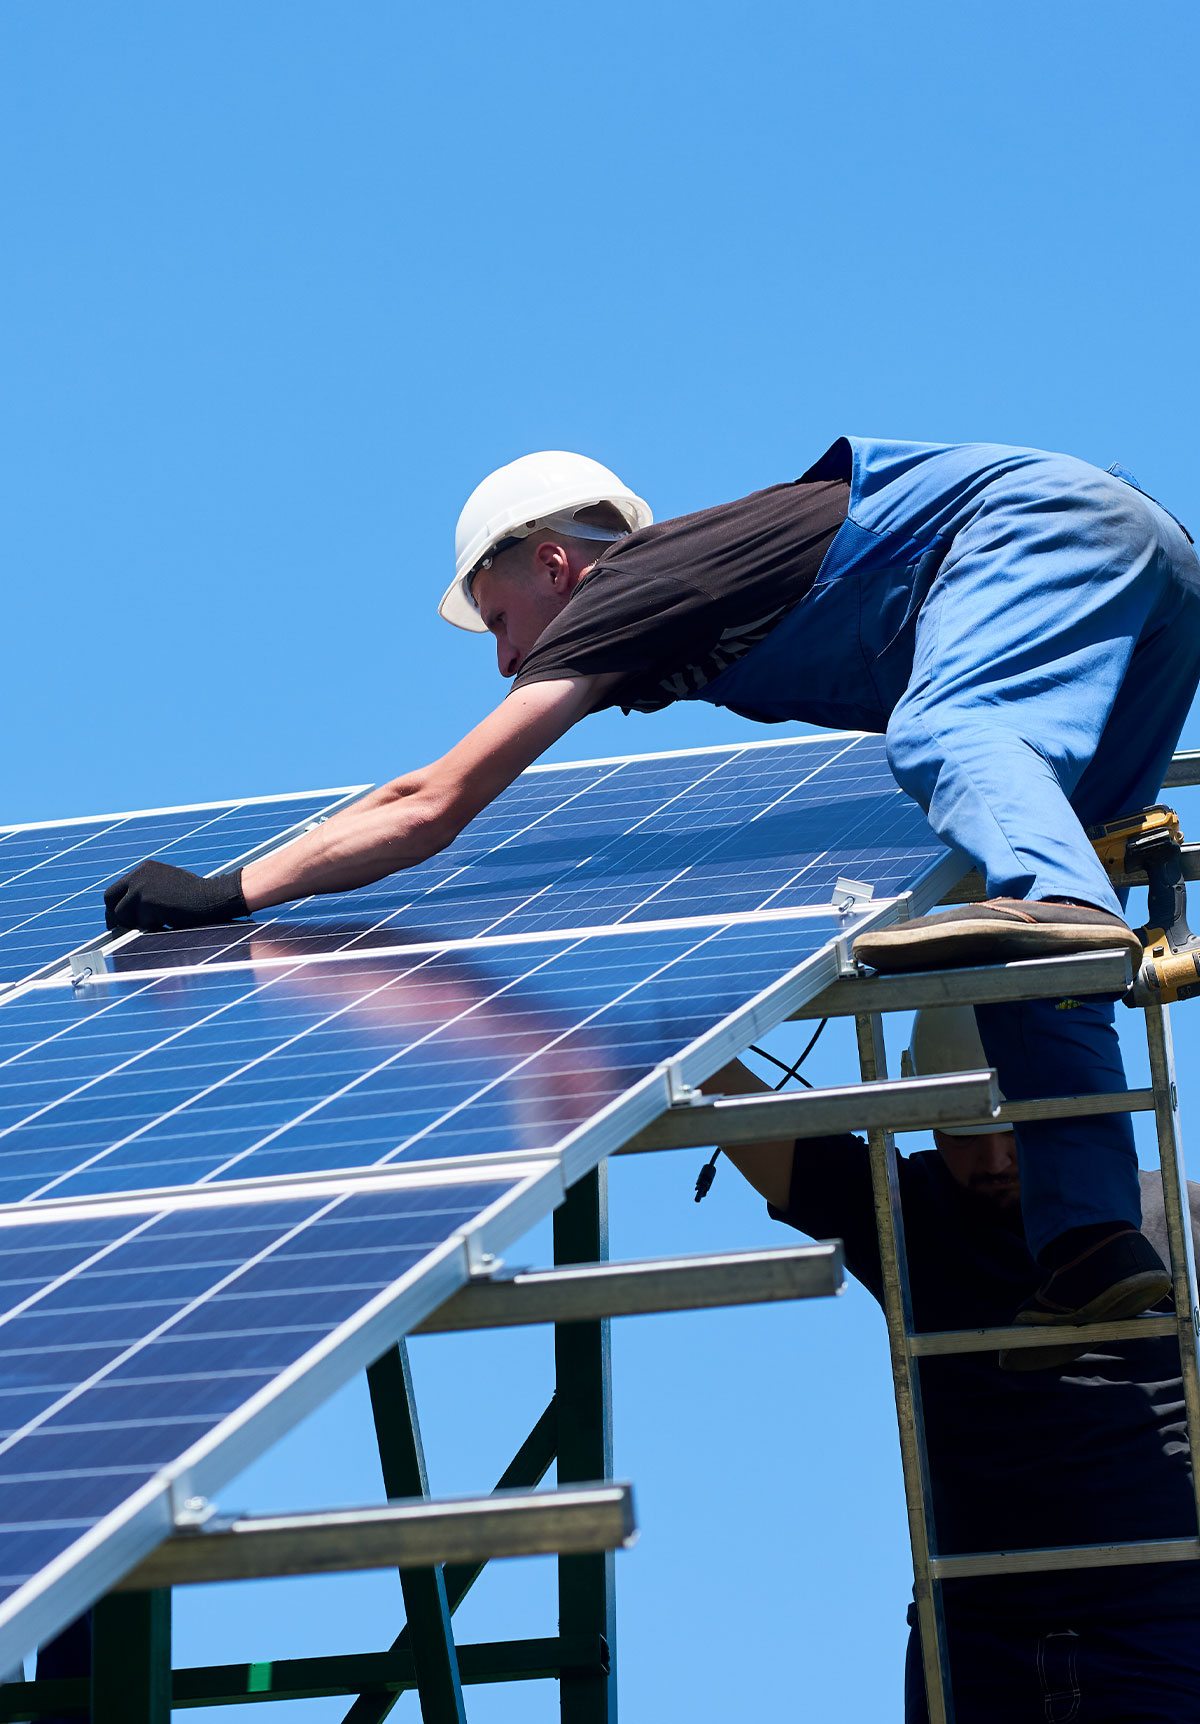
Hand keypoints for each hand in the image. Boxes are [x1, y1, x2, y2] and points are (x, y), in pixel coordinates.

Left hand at [104, 861, 248, 931]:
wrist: (214, 896)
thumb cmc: (197, 895)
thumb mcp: (168, 885)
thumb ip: (149, 891)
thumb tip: (131, 912)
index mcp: (145, 869)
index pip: (116, 889)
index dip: (115, 907)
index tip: (118, 920)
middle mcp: (139, 875)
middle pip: (110, 899)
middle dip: (115, 917)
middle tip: (120, 930)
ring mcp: (142, 887)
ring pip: (122, 914)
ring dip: (136, 923)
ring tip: (159, 922)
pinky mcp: (148, 902)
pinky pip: (139, 922)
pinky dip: (150, 927)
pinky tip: (167, 922)